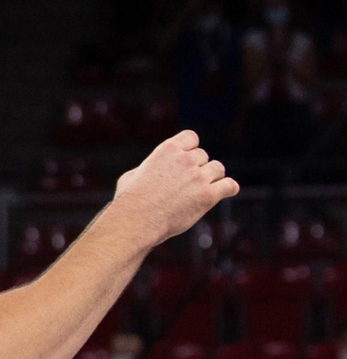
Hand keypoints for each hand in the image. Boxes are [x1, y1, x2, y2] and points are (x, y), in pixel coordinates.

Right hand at [112, 130, 238, 247]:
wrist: (137, 220)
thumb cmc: (129, 202)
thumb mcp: (131, 176)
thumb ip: (146, 169)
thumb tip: (147, 172)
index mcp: (168, 149)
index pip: (191, 137)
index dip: (191, 148)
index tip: (188, 159)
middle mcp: (185, 160)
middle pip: (203, 156)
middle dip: (198, 168)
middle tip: (188, 184)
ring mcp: (198, 177)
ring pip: (218, 169)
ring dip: (213, 177)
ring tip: (204, 189)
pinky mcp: (207, 195)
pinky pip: (229, 186)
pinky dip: (229, 188)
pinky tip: (226, 191)